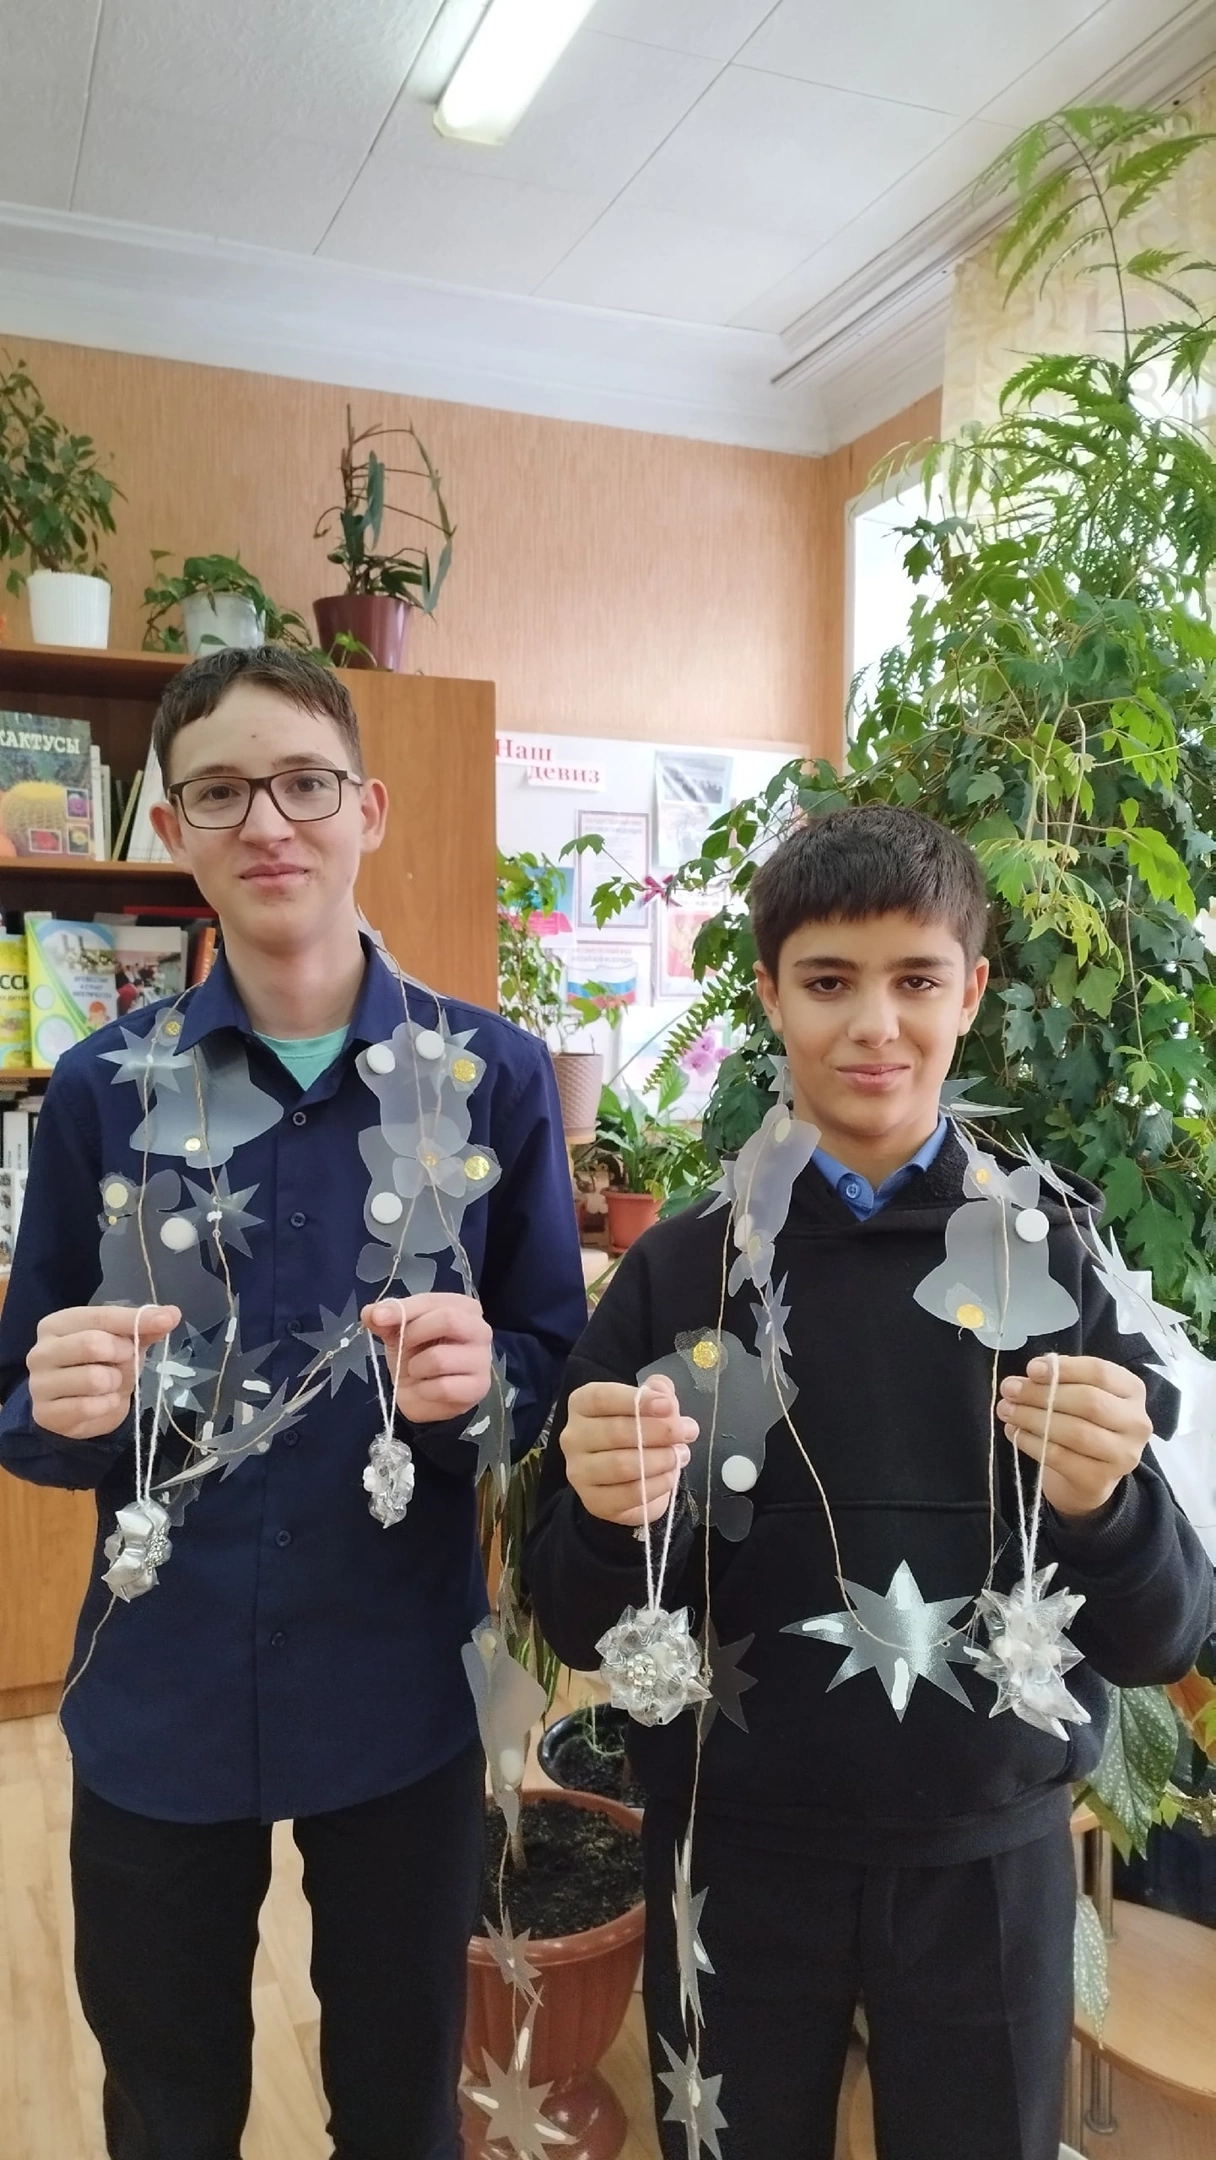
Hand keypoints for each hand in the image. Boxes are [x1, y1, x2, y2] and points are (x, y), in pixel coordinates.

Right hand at [27, 1304, 180, 1440]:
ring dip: (115, 1383)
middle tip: (127, 1360)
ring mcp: (39, 1383)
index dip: (135, 1319)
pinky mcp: (45, 1414)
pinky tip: (104, 1402)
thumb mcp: (124, 1343)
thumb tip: (171, 1313)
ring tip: (112, 1383)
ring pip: (93, 1378)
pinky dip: (107, 1405)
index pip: (100, 1317)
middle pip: (92, 1343)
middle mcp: (41, 1351)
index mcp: (57, 1324)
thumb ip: (144, 1328)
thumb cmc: (101, 1367)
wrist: (80, 1411)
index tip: (166, 1319)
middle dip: (122, 1354)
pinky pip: (88, 1407)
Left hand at [362, 1295, 492, 1423]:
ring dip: (416, 1367)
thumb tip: (370, 1312)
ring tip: (417, 1371)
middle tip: (402, 1347)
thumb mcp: (397, 1332)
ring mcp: (482, 1360)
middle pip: (448, 1320)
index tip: (378, 1317)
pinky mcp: (479, 1387)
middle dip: (414, 1335)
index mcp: (463, 1307)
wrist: (422, 1396)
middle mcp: (480, 1329)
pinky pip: (443, 1387)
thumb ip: (384, 1318)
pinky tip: (426, 1389)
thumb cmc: (416, 1355)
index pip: (433, 1301)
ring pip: (440, 1358)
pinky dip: (424, 1390)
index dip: (403, 1309)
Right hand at [561, 1373, 697, 1527]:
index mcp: (581, 1405)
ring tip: (681, 1454)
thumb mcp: (649, 1406)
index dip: (635, 1400)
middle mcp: (573, 1437)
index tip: (668, 1405)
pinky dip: (658, 1484)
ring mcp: (579, 1472)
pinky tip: (671, 1475)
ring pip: (622, 1465)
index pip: (602, 1398)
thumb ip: (658, 1392)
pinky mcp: (593, 1501)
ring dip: (660, 1459)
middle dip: (659, 1431)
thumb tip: (664, 1394)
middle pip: (615, 1431)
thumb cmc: (636, 1434)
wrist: (630, 1480)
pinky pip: (631, 1494)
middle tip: (687, 1432)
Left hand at [998, 1354, 1151, 1518]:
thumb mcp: (1077, 1394)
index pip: (1100, 1372)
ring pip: (1075, 1431)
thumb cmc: (1082, 1422)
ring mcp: (1122, 1455)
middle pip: (1088, 1401)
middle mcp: (1136, 1423)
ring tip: (1006, 1410)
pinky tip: (1014, 1432)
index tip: (1031, 1369)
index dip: (1064, 1368)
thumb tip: (1029, 1375)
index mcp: (1132, 1391)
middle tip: (1009, 1390)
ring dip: (1033, 1418)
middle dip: (1042, 1393)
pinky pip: (1059, 1456)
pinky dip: (1031, 1442)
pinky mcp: (1100, 1480)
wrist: (1088, 1476)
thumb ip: (1058, 1380)